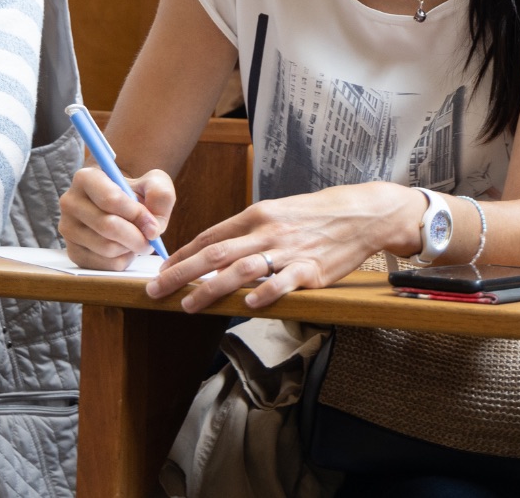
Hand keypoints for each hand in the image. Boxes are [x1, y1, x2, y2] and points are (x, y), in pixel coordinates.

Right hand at [59, 165, 174, 267]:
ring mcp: (68, 229)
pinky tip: (126, 248)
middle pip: (108, 226)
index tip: (153, 223)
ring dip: (131, 248)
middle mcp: (70, 202)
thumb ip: (160, 195)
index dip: (137, 214)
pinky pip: (103, 265)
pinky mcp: (73, 252)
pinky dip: (122, 260)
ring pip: (106, 247)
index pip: (110, 199)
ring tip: (138, 240)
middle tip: (151, 238)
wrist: (121, 207)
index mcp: (86, 177)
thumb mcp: (154, 182)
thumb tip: (153, 228)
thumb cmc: (136, 192)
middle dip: (137, 236)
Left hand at [149, 181, 416, 312]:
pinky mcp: (312, 270)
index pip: (210, 236)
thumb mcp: (279, 214)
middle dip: (182, 274)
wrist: (363, 213)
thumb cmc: (317, 216)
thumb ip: (250, 233)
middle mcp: (268, 231)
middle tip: (156, 290)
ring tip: (189, 305)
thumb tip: (217, 253)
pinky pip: (283, 282)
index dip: (182, 256)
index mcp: (257, 215)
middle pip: (216, 253)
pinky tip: (248, 306)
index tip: (160, 272)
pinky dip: (264, 293)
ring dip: (211, 288)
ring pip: (242, 270)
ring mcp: (289, 251)